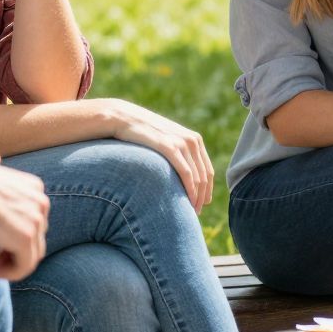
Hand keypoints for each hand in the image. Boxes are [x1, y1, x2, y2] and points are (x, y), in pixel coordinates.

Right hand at [0, 149, 48, 279]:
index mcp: (32, 188)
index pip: (32, 224)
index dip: (11, 238)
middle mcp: (41, 201)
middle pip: (35, 240)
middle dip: (11, 251)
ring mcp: (36, 219)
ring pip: (31, 255)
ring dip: (8, 262)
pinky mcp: (26, 237)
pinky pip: (24, 267)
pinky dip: (7, 273)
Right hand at [98, 98, 215, 210]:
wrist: (124, 118)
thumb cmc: (142, 134)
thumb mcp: (164, 141)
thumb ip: (176, 154)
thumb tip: (180, 176)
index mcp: (194, 139)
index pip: (208, 171)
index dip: (207, 190)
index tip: (202, 204)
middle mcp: (192, 140)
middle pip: (205, 177)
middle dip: (203, 197)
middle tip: (195, 213)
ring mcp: (182, 143)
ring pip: (197, 178)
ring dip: (196, 197)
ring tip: (190, 212)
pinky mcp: (170, 147)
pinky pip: (186, 174)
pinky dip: (189, 190)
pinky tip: (187, 202)